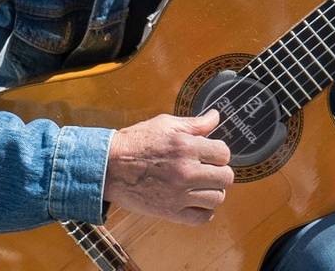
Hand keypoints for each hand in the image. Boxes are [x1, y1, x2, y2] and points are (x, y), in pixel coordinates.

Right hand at [103, 110, 233, 224]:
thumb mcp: (165, 124)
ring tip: (200, 185)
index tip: (210, 154)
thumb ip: (195, 123)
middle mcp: (186, 171)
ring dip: (212, 191)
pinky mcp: (170, 212)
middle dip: (219, 172)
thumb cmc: (136, 142)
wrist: (108, 167)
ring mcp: (179, 194)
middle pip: (226, 178)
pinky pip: (202, 218)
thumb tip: (215, 116)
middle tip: (207, 170)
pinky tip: (194, 201)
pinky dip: (202, 211)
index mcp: (187, 146)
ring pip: (217, 198)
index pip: (224, 154)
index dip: (218, 153)